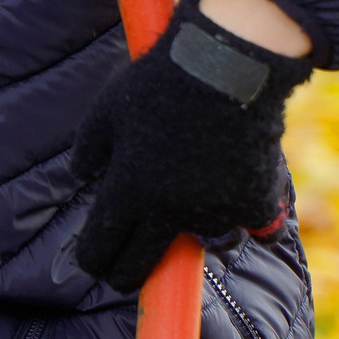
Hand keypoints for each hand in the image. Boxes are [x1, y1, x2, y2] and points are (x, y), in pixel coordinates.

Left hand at [71, 0, 312, 293]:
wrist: (229, 65)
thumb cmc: (159, 82)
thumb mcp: (105, 111)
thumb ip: (87, 152)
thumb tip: (83, 179)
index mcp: (128, 190)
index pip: (102, 247)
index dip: (95, 262)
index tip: (95, 267)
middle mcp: (169, 210)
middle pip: (142, 263)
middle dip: (127, 273)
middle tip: (123, 274)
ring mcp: (215, 210)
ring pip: (199, 242)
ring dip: (191, 234)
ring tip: (188, 212)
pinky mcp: (255, 204)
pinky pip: (247, 225)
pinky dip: (243, 215)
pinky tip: (239, 201)